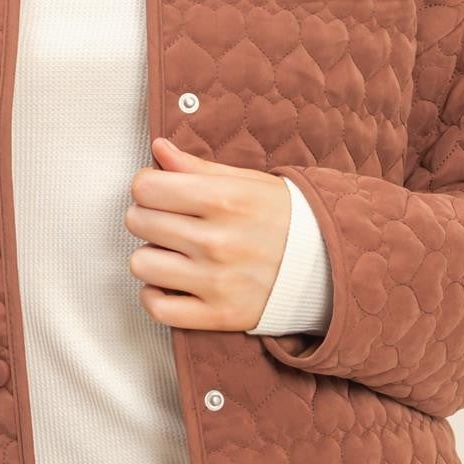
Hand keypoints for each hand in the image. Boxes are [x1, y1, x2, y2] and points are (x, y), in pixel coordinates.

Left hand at [124, 137, 291, 330]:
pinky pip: (157, 308)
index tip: (161, 192)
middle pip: (138, 222)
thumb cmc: (282, 218)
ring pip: (141, 264)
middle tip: (170, 222)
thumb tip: (157, 149)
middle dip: (148, 217)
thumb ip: (197, 167)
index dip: (148, 187)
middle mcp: (217, 241)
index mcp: (223, 199)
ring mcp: (216, 281)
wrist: (325, 266)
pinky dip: (155, 296)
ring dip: (151, 257)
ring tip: (173, 254)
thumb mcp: (247, 182)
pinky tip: (170, 284)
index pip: (145, 188)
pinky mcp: (218, 315)